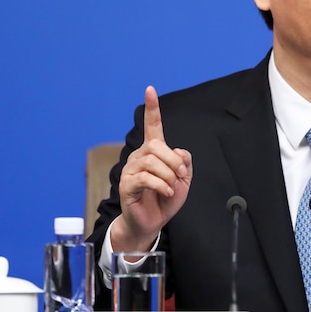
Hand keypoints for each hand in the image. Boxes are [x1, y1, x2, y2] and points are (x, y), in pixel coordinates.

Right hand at [112, 86, 192, 251]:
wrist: (152, 222)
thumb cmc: (165, 199)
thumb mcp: (183, 179)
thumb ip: (184, 162)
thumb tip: (177, 150)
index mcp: (153, 151)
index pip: (152, 125)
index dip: (152, 108)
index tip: (150, 90)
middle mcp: (139, 156)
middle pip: (158, 146)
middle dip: (175, 162)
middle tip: (181, 178)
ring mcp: (130, 170)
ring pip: (152, 162)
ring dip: (168, 176)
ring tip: (171, 188)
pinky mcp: (126, 185)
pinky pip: (145, 178)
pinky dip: (160, 184)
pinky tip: (165, 192)